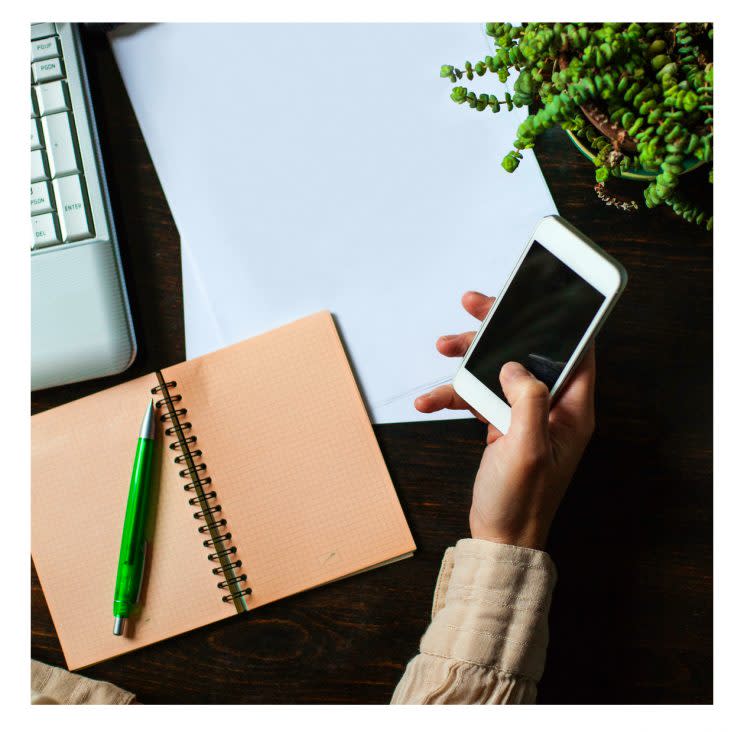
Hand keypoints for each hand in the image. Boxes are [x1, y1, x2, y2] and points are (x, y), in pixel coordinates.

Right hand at [414, 291, 595, 549]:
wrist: (500, 536)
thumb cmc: (521, 502)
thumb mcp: (527, 450)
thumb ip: (528, 401)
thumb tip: (517, 366)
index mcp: (571, 411)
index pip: (577, 352)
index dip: (559, 322)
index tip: (535, 299)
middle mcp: (552, 408)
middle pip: (529, 352)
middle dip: (500, 329)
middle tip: (475, 306)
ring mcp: (525, 416)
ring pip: (499, 370)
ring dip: (470, 358)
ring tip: (444, 346)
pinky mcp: (502, 424)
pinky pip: (478, 397)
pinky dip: (454, 394)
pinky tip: (430, 399)